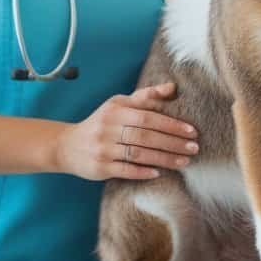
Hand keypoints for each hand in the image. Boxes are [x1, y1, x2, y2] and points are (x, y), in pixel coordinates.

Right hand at [53, 82, 199, 179]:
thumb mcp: (119, 105)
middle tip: (194, 148)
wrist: (67, 146)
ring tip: (185, 161)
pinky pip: (124, 170)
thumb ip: (146, 97)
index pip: (148, 116)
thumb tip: (173, 87)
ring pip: (138, 154)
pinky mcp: (100, 167)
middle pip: (146, 136)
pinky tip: (158, 173)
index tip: (191, 131)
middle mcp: (109, 128)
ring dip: (164, 158)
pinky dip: (142, 172)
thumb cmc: (102, 123)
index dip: (171, 124)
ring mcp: (103, 148)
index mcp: (116, 110)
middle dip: (173, 142)